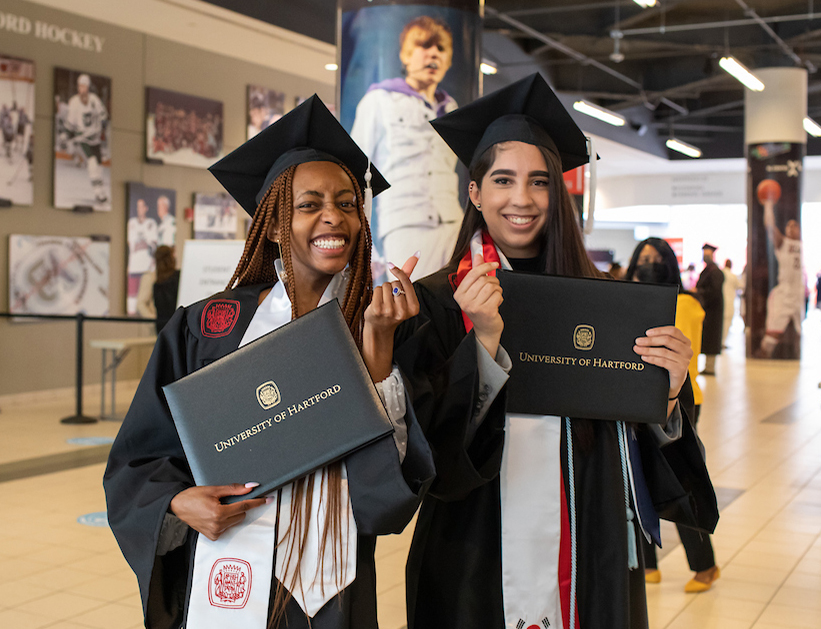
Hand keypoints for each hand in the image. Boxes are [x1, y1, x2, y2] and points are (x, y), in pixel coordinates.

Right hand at [169, 483, 268, 541]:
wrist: (178, 506)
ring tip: (217, 507)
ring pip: (236, 521)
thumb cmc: (193, 496)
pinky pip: (228, 527)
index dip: (257, 502)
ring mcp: (215, 533)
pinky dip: (226, 520)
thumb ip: (234, 489)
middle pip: (241, 514)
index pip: (244, 506)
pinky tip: (214, 515)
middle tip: (226, 500)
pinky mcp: (213, 537)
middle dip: (238, 506)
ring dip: (232, 513)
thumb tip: (251, 486)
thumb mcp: (214, 490)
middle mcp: (218, 525)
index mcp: (219, 513)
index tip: (268, 499)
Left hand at [363, 254, 420, 380]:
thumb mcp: (404, 293)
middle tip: (391, 298)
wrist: (380, 327)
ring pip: (385, 286)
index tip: (391, 265)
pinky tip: (378, 303)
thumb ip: (409, 274)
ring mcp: (389, 312)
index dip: (399, 272)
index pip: (406, 282)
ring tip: (385, 301)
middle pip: (395, 284)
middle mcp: (403, 312)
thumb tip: (416, 254)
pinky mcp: (377, 311)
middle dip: (392, 286)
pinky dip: (376, 293)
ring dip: (383, 290)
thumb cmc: (394, 307)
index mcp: (414, 308)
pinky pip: (377, 290)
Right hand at [454, 254, 503, 356]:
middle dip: (493, 282)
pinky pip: (498, 295)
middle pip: (484, 280)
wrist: (486, 329)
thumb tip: (478, 255)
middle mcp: (464, 301)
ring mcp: (474, 307)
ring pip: (492, 287)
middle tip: (494, 289)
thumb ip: (477, 271)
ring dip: (497, 290)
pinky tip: (496, 303)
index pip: (473, 274)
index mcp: (459, 294)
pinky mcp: (485, 311)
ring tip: (495, 296)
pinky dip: (500, 297)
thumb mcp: (476, 289)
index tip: (495, 264)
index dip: (485, 266)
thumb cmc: (481, 307)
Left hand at [633, 325, 692, 410]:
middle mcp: (687, 350)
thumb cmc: (668, 362)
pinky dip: (652, 359)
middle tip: (638, 341)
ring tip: (637, 349)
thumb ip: (661, 341)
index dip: (659, 330)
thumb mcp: (668, 350)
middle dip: (650, 340)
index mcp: (685, 342)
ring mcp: (685, 360)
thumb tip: (643, 337)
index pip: (673, 331)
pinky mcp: (680, 369)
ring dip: (648, 350)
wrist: (673, 382)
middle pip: (667, 340)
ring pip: (664, 351)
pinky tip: (644, 357)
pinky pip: (663, 362)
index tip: (647, 333)